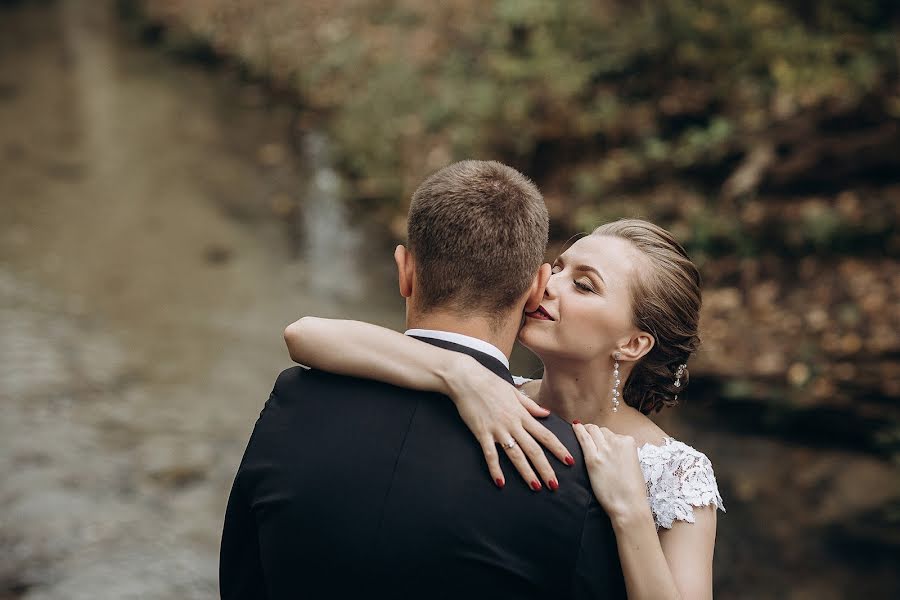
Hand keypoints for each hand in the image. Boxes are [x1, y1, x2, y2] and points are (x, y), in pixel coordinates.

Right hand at [446, 358, 574, 490]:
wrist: (467, 379)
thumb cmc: (490, 383)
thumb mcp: (514, 392)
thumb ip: (530, 405)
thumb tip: (546, 413)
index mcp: (522, 414)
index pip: (545, 435)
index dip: (558, 449)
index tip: (569, 461)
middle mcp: (513, 424)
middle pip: (534, 450)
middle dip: (546, 468)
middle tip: (555, 485)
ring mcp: (497, 429)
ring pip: (516, 455)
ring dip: (526, 472)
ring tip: (535, 487)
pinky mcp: (482, 433)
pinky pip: (490, 454)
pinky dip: (495, 469)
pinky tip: (500, 482)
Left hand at [573, 423, 649, 519]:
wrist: (628, 504)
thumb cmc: (632, 490)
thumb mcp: (633, 465)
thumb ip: (624, 454)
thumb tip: (615, 452)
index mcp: (629, 443)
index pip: (613, 434)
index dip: (606, 439)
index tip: (601, 442)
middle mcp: (617, 442)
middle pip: (602, 431)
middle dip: (595, 433)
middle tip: (588, 435)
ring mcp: (604, 450)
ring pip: (592, 430)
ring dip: (586, 430)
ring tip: (580, 429)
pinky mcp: (592, 459)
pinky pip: (583, 438)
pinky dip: (577, 430)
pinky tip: (574, 426)